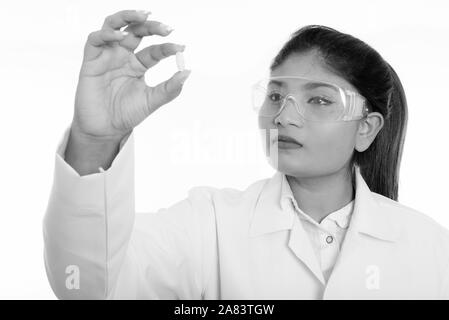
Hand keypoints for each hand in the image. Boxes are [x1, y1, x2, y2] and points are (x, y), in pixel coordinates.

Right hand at [72, 9, 190, 140]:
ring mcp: (107, 56)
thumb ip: (169, 88)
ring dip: (127, 17)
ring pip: (113, 26)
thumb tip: (187, 72)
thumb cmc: (126, 114)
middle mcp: (123, 57)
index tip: (181, 48)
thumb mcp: (151, 101)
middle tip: (166, 28)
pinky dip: (106, 34)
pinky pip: (95, 40)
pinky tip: (120, 36)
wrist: (104, 129)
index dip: (167, 47)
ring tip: (142, 15)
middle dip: (151, 26)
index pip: (155, 50)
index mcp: (138, 65)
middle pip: (136, 31)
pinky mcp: (91, 61)